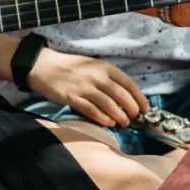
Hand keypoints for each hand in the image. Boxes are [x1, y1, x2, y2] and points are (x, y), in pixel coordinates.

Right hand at [27, 48, 148, 127]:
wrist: (43, 66)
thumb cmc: (70, 67)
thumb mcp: (92, 66)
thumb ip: (107, 78)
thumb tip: (125, 96)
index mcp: (103, 67)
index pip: (128, 83)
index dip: (139, 98)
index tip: (145, 108)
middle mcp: (96, 76)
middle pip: (121, 96)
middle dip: (131, 109)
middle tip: (134, 118)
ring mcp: (84, 87)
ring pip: (109, 105)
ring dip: (119, 116)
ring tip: (123, 123)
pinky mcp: (72, 97)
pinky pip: (92, 111)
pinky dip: (102, 118)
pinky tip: (108, 123)